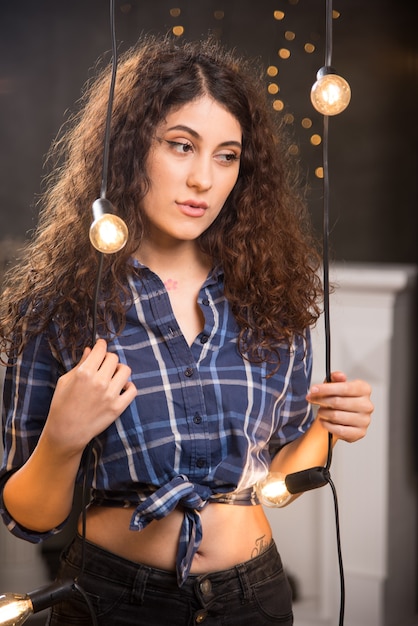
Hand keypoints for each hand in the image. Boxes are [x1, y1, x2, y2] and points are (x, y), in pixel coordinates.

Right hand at [44, 338, 136, 452]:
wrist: (66, 432)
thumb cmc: (62, 406)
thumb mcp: (65, 381)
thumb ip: (80, 364)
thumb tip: (90, 350)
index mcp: (84, 373)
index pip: (100, 350)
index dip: (100, 345)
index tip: (101, 345)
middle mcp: (99, 382)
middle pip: (113, 358)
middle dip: (108, 358)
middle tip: (103, 364)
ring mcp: (111, 395)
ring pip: (125, 370)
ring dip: (119, 370)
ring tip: (112, 375)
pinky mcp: (118, 407)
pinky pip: (132, 389)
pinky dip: (128, 386)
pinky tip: (120, 387)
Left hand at [306, 371, 372, 442]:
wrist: (339, 418)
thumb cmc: (338, 399)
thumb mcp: (335, 385)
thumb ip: (335, 378)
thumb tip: (339, 375)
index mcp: (364, 389)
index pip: (345, 388)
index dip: (326, 388)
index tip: (313, 389)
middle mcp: (367, 405)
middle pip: (338, 402)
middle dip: (321, 400)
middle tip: (311, 399)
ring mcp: (365, 420)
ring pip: (337, 416)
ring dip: (323, 413)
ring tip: (321, 411)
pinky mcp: (360, 432)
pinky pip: (339, 430)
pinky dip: (327, 425)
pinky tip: (324, 421)